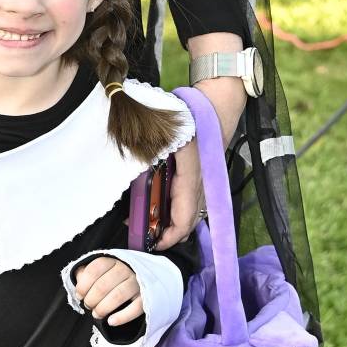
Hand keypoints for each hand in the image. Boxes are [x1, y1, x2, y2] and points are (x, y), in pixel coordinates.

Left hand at [72, 255, 143, 327]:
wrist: (142, 280)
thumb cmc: (114, 278)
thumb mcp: (100, 271)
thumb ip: (85, 274)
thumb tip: (78, 284)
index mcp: (112, 261)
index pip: (94, 270)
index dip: (83, 285)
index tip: (79, 295)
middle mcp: (126, 269)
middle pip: (103, 285)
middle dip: (91, 299)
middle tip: (88, 306)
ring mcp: (138, 283)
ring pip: (117, 296)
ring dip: (103, 308)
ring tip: (96, 314)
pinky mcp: (147, 297)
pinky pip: (135, 308)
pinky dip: (122, 317)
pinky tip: (111, 321)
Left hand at [154, 74, 244, 250]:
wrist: (218, 102)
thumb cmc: (190, 116)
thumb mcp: (164, 136)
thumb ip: (146, 156)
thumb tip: (129, 176)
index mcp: (191, 178)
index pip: (184, 220)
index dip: (169, 237)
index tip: (152, 243)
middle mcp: (202, 184)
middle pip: (188, 220)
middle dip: (167, 233)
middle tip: (143, 235)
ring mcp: (205, 180)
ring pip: (190, 211)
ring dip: (171, 220)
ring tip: (148, 222)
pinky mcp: (203, 175)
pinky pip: (191, 199)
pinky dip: (176, 208)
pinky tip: (160, 203)